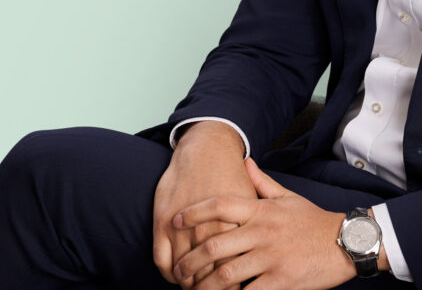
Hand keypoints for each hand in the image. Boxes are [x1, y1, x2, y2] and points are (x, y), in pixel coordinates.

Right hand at [152, 122, 257, 289]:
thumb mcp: (250, 201)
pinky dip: (169, 274)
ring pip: (184, 271)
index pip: (233, 268)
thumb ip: (253, 228)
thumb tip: (259, 259)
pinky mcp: (163, 220)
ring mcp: (183, 225)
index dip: (233, 286)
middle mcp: (208, 226)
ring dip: (189, 284)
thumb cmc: (231, 176)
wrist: (207, 146)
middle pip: (208, 274)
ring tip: (195, 288)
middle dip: (210, 289)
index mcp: (234, 223)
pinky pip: (162, 261)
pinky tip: (176, 276)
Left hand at [171, 157, 356, 289]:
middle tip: (178, 270)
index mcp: (261, 210)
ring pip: (226, 273)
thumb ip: (262, 182)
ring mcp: (270, 257)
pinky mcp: (281, 281)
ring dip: (204, 286)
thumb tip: (244, 161)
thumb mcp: (287, 197)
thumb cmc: (311, 220)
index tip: (175, 220)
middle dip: (191, 260)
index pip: (220, 205)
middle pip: (215, 244)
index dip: (194, 212)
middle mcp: (262, 231)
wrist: (344, 242)